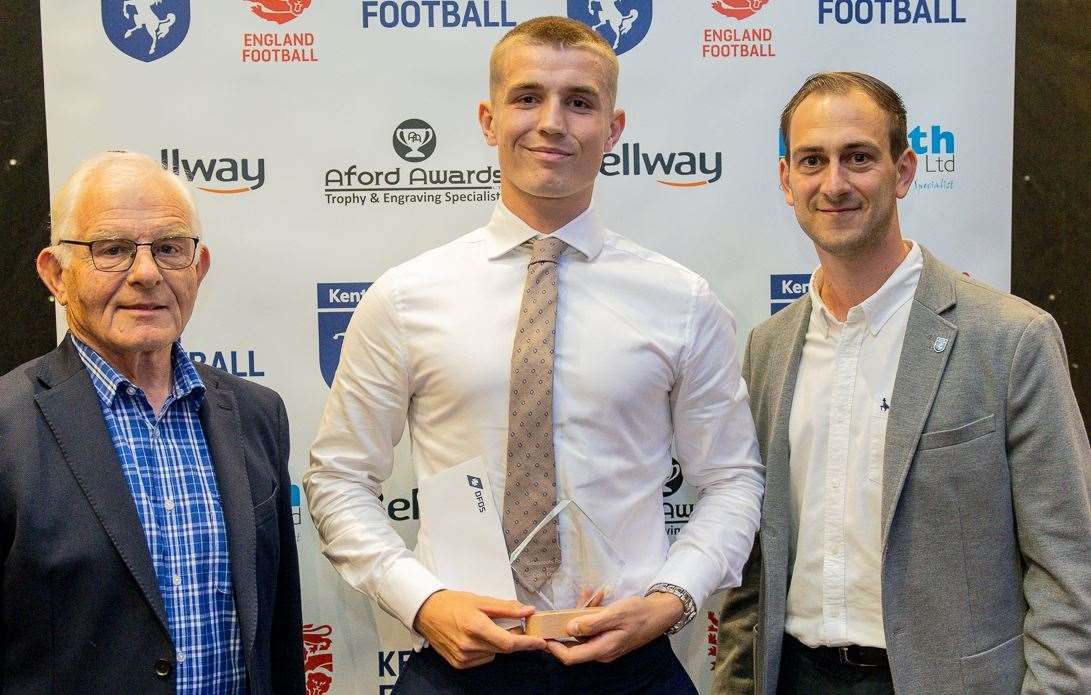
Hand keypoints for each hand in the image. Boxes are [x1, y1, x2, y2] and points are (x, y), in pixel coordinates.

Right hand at [413, 590, 547, 668]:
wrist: (427, 612)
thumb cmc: (453, 604)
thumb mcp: (481, 600)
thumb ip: (507, 608)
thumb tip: (528, 611)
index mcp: (476, 627)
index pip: (509, 642)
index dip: (527, 644)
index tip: (541, 642)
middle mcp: (469, 645)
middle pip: (503, 649)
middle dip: (514, 639)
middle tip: (514, 627)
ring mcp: (463, 656)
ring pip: (494, 654)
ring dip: (498, 644)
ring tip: (486, 629)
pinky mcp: (459, 663)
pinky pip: (483, 659)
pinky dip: (486, 650)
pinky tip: (477, 638)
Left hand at [545, 593, 682, 664]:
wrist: (661, 613)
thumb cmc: (640, 613)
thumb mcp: (615, 614)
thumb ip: (592, 622)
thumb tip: (569, 628)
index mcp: (603, 649)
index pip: (571, 657)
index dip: (555, 648)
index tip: (545, 633)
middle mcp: (602, 651)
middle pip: (575, 643)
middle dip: (569, 622)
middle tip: (572, 604)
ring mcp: (606, 644)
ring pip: (584, 632)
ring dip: (582, 614)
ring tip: (589, 595)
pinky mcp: (609, 637)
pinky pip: (594, 627)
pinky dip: (592, 613)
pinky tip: (597, 598)